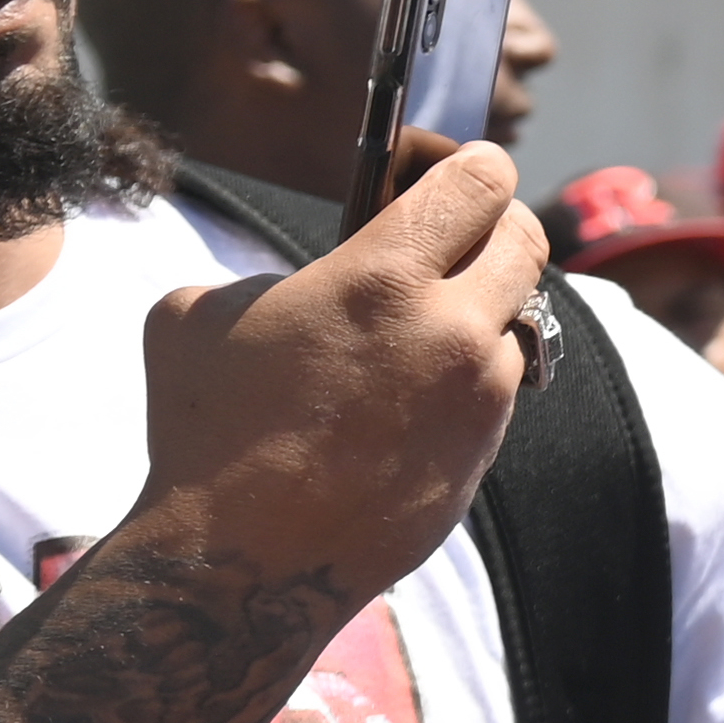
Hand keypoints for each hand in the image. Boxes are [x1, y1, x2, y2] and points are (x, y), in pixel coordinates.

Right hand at [131, 141, 551, 603]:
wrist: (244, 558)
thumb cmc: (206, 430)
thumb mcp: (198, 314)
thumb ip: (273, 276)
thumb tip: (310, 286)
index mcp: (384, 278)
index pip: (479, 182)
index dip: (472, 163)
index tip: (459, 164)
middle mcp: (452, 331)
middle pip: (525, 240)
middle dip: (496, 222)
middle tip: (460, 227)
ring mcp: (480, 397)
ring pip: (517, 320)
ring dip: (481, 309)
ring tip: (424, 320)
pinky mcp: (485, 453)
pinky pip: (497, 390)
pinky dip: (468, 376)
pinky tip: (414, 391)